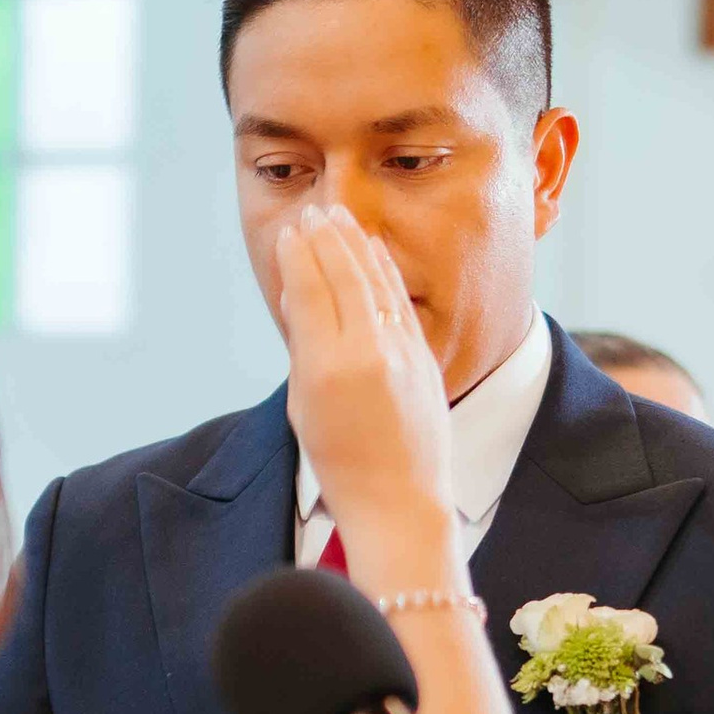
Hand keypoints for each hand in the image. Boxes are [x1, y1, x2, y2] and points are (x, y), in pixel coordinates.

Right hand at [277, 204, 455, 588]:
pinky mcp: (423, 359)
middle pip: (344, 277)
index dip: (298, 257)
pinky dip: (383, 270)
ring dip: (356, 245)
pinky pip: (400, 301)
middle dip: (326, 239)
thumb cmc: (340, 463)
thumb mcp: (303, 406)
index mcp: (327, 369)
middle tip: (311, 212)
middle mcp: (367, 353)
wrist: (399, 501)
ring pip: (375, 282)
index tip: (290, 232)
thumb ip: (304, 347)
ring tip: (338, 217)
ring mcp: (400, 354)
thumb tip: (301, 294)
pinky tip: (373, 250)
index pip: (311, 291)